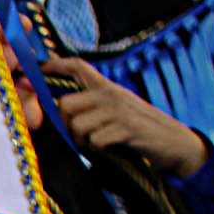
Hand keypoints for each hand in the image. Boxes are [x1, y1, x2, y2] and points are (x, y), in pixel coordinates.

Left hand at [39, 57, 209, 178]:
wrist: (173, 142)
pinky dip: (99, 149)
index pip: (79, 67)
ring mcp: (120, 110)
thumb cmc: (136, 129)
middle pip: (66, 104)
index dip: (57, 64)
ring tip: (98, 142)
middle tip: (78, 134)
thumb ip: (91, 107)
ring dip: (82, 140)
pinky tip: (112, 146)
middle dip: (65, 124)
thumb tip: (58, 112)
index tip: (40, 67)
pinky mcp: (128, 128)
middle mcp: (112, 94)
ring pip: (77, 125)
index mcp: (107, 87)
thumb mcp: (114, 111)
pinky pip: (95, 140)